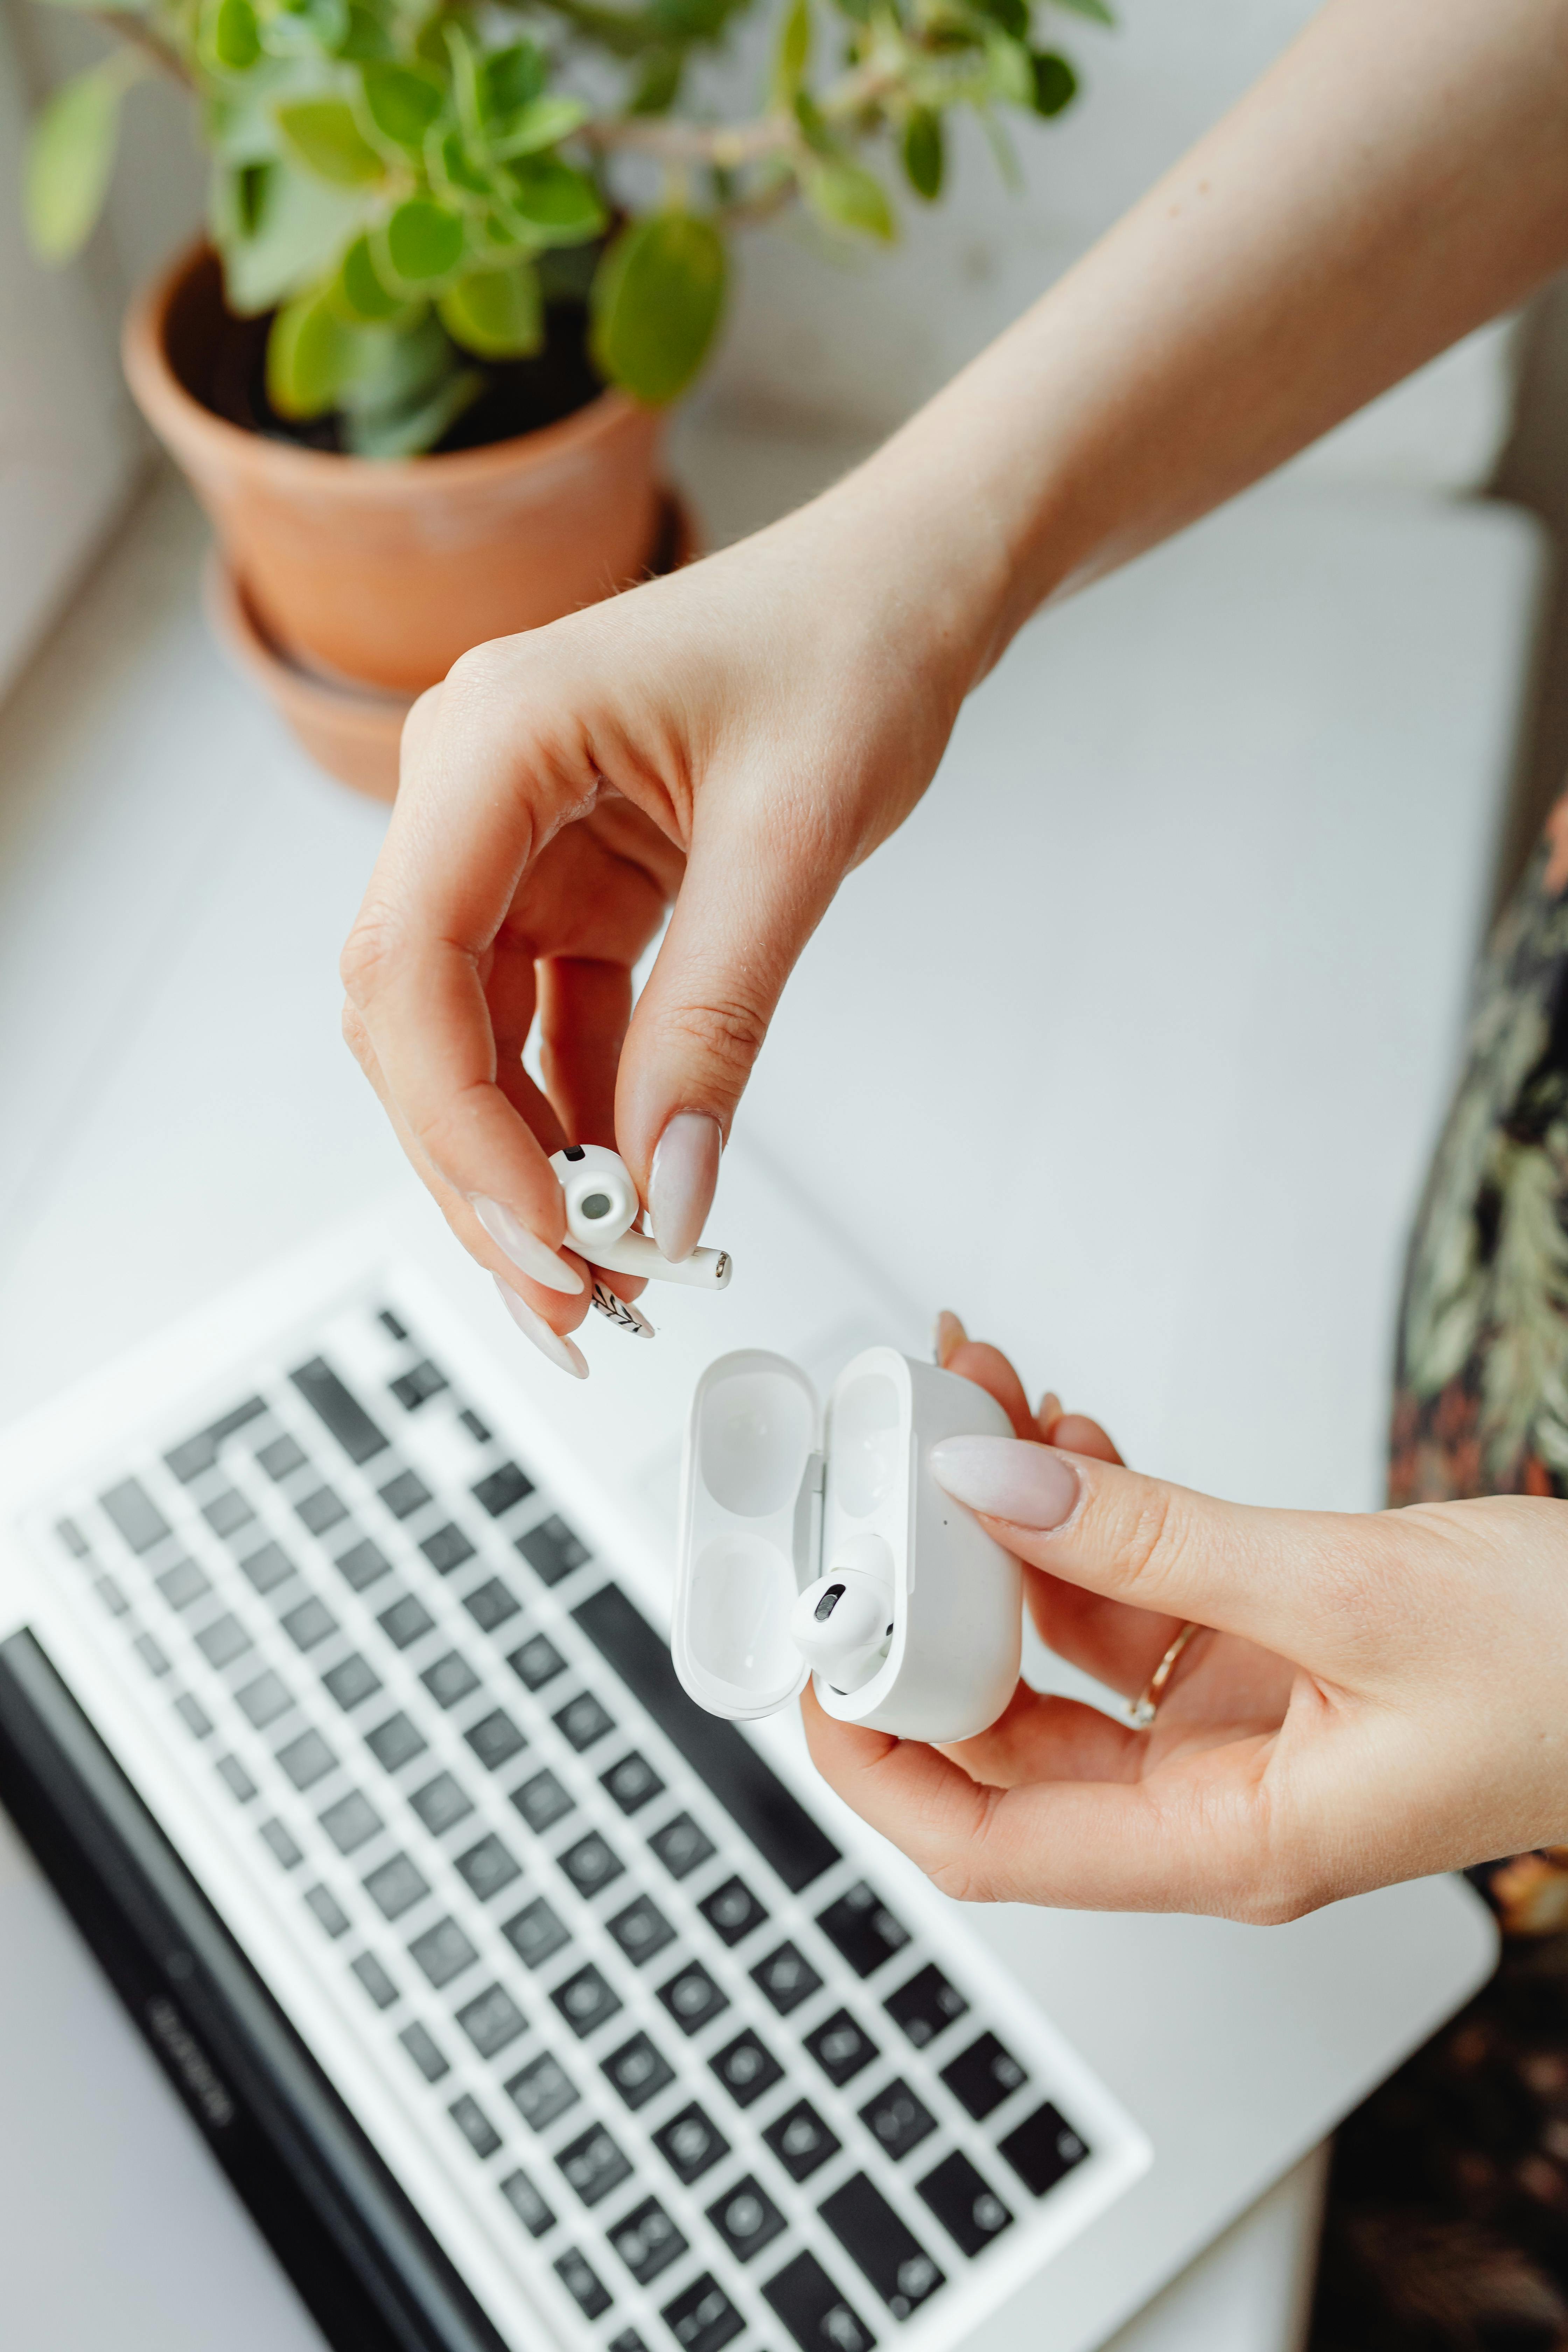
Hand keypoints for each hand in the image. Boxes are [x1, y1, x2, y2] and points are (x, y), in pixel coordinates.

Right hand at [340, 481, 987, 1370]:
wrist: (900, 588)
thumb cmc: (851, 653)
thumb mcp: (794, 840)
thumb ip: (716, 1022)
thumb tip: (667, 1198)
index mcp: (492, 743)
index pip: (409, 965)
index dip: (456, 1122)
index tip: (544, 1232)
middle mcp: (469, 792)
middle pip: (416, 1021)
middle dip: (481, 1167)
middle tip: (568, 1300)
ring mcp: (508, 842)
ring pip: (467, 1037)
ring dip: (524, 1157)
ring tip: (600, 1275)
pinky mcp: (563, 882)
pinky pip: (543, 1020)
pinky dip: (578, 1109)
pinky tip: (628, 1186)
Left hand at [803, 1316, 1567, 1920]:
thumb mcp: (1350, 1594)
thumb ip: (1160, 1541)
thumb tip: (992, 1489)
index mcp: (1231, 1843)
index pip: (989, 1847)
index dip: (880, 1764)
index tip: (813, 1663)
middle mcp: (1216, 1795)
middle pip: (1009, 1725)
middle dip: (938, 1593)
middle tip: (888, 1470)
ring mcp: (1236, 1721)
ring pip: (1068, 1634)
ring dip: (1011, 1524)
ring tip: (977, 1398)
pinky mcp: (1264, 1652)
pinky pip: (1135, 1588)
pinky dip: (1091, 1511)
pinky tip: (1063, 1437)